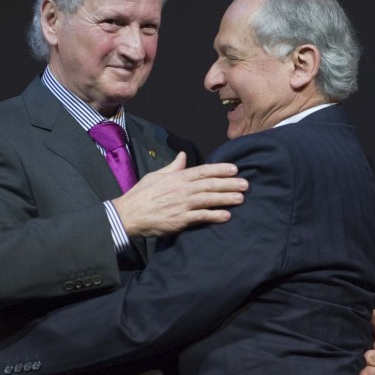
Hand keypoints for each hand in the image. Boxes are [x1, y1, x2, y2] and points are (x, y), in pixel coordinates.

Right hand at [113, 152, 248, 236]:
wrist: (128, 214)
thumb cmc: (141, 194)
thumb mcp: (156, 175)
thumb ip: (173, 167)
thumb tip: (183, 155)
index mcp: (177, 177)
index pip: (203, 171)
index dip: (220, 169)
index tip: (235, 169)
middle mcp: (182, 189)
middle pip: (210, 185)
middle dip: (229, 184)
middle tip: (246, 184)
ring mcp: (181, 204)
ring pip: (208, 199)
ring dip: (226, 198)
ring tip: (241, 199)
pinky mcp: (179, 220)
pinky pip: (200, 217)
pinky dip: (214, 216)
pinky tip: (226, 216)